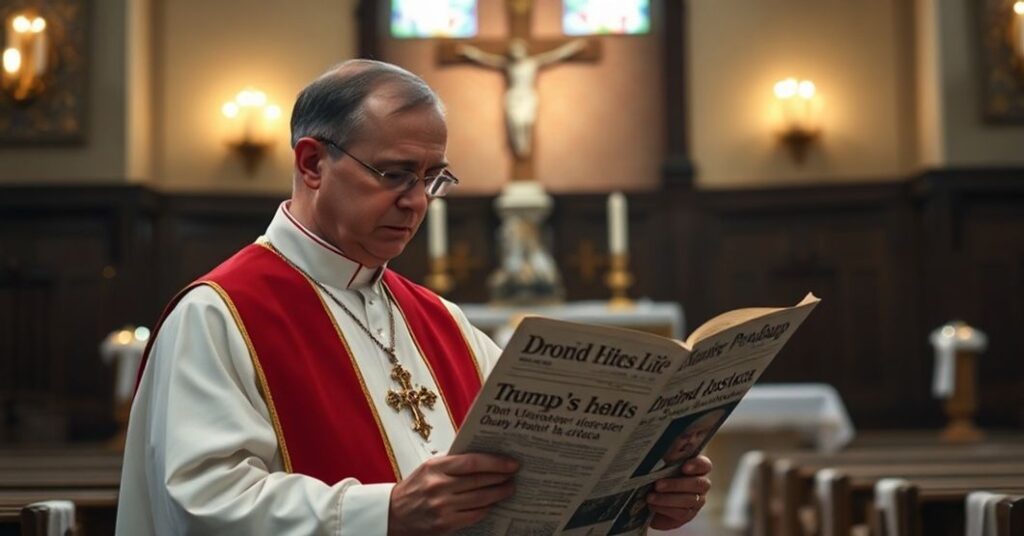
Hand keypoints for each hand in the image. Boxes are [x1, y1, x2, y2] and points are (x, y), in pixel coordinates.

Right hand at [388, 453, 518, 535]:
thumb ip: (453, 463)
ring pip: (480, 498)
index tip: (511, 463)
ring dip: (499, 493)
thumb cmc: (415, 488)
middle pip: (480, 480)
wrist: (393, 514)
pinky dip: (486, 508)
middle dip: (501, 477)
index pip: (472, 462)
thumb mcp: (429, 468)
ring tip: (509, 488)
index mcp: (435, 467)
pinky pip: (474, 515)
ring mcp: (442, 507)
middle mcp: (439, 486)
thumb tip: (485, 459)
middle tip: (514, 475)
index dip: (495, 462)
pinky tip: (493, 504)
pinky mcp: (445, 524)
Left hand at [645, 455, 711, 530]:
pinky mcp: (688, 514)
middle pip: (698, 484)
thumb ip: (666, 457)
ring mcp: (696, 500)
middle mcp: (700, 484)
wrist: (646, 499)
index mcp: (696, 467)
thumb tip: (666, 449)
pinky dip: (665, 509)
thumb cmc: (655, 476)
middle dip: (676, 484)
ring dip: (667, 498)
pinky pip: (682, 513)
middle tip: (658, 485)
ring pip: (689, 500)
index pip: (704, 465)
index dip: (697, 465)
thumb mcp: (659, 465)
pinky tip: (653, 506)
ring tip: (650, 497)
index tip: (684, 467)